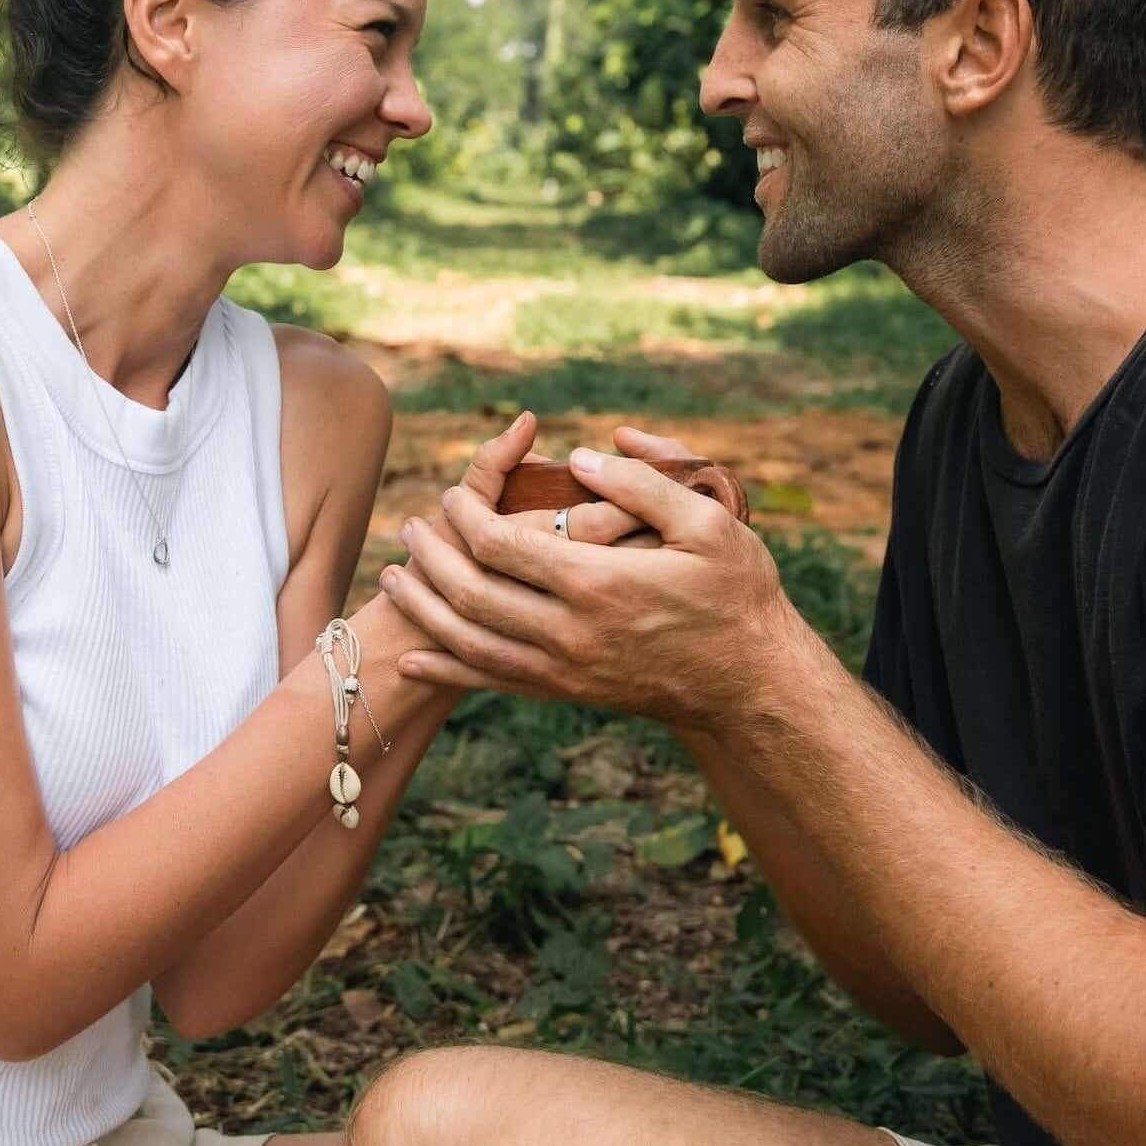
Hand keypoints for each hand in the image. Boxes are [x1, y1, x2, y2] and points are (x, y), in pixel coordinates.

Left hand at [380, 445, 808, 731]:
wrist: (752, 682)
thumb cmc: (737, 592)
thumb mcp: (708, 521)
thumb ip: (644, 483)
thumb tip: (585, 453)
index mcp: (598, 582)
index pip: (502, 545)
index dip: (465, 516)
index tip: (452, 493)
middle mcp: (571, 632)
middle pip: (472, 594)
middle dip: (432, 557)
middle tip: (409, 527)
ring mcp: (567, 669)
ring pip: (471, 642)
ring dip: (424, 610)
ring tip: (393, 578)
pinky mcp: (569, 692)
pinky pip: (494, 682)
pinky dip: (448, 669)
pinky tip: (414, 657)